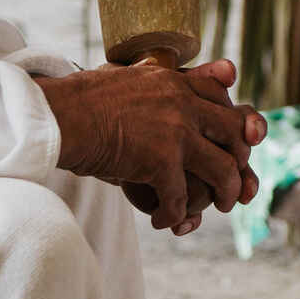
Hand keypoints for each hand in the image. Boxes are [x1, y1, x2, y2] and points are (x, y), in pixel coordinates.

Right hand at [37, 58, 266, 233]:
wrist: (59, 116)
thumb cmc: (83, 100)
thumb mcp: (127, 77)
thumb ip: (154, 77)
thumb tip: (174, 77)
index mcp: (174, 81)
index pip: (221, 95)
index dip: (234, 120)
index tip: (236, 141)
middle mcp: (183, 103)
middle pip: (236, 132)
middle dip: (241, 161)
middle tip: (233, 183)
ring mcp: (176, 132)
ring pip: (225, 170)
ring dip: (224, 194)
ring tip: (215, 208)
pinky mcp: (161, 161)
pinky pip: (182, 198)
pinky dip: (173, 216)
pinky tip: (161, 221)